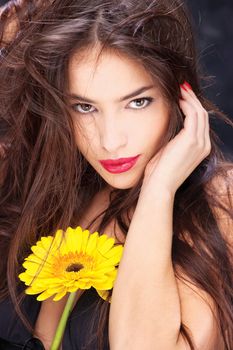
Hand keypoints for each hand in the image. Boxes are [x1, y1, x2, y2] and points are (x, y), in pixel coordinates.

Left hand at [140, 82, 210, 197]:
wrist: (159, 186)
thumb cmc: (159, 172)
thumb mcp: (169, 153)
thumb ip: (173, 139)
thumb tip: (167, 124)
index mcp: (200, 148)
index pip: (200, 122)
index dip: (192, 107)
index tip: (182, 96)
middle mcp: (204, 145)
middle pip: (202, 114)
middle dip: (192, 99)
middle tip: (181, 87)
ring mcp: (200, 143)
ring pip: (199, 112)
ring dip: (189, 98)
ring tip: (179, 89)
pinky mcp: (192, 140)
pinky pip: (193, 115)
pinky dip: (186, 104)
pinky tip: (177, 99)